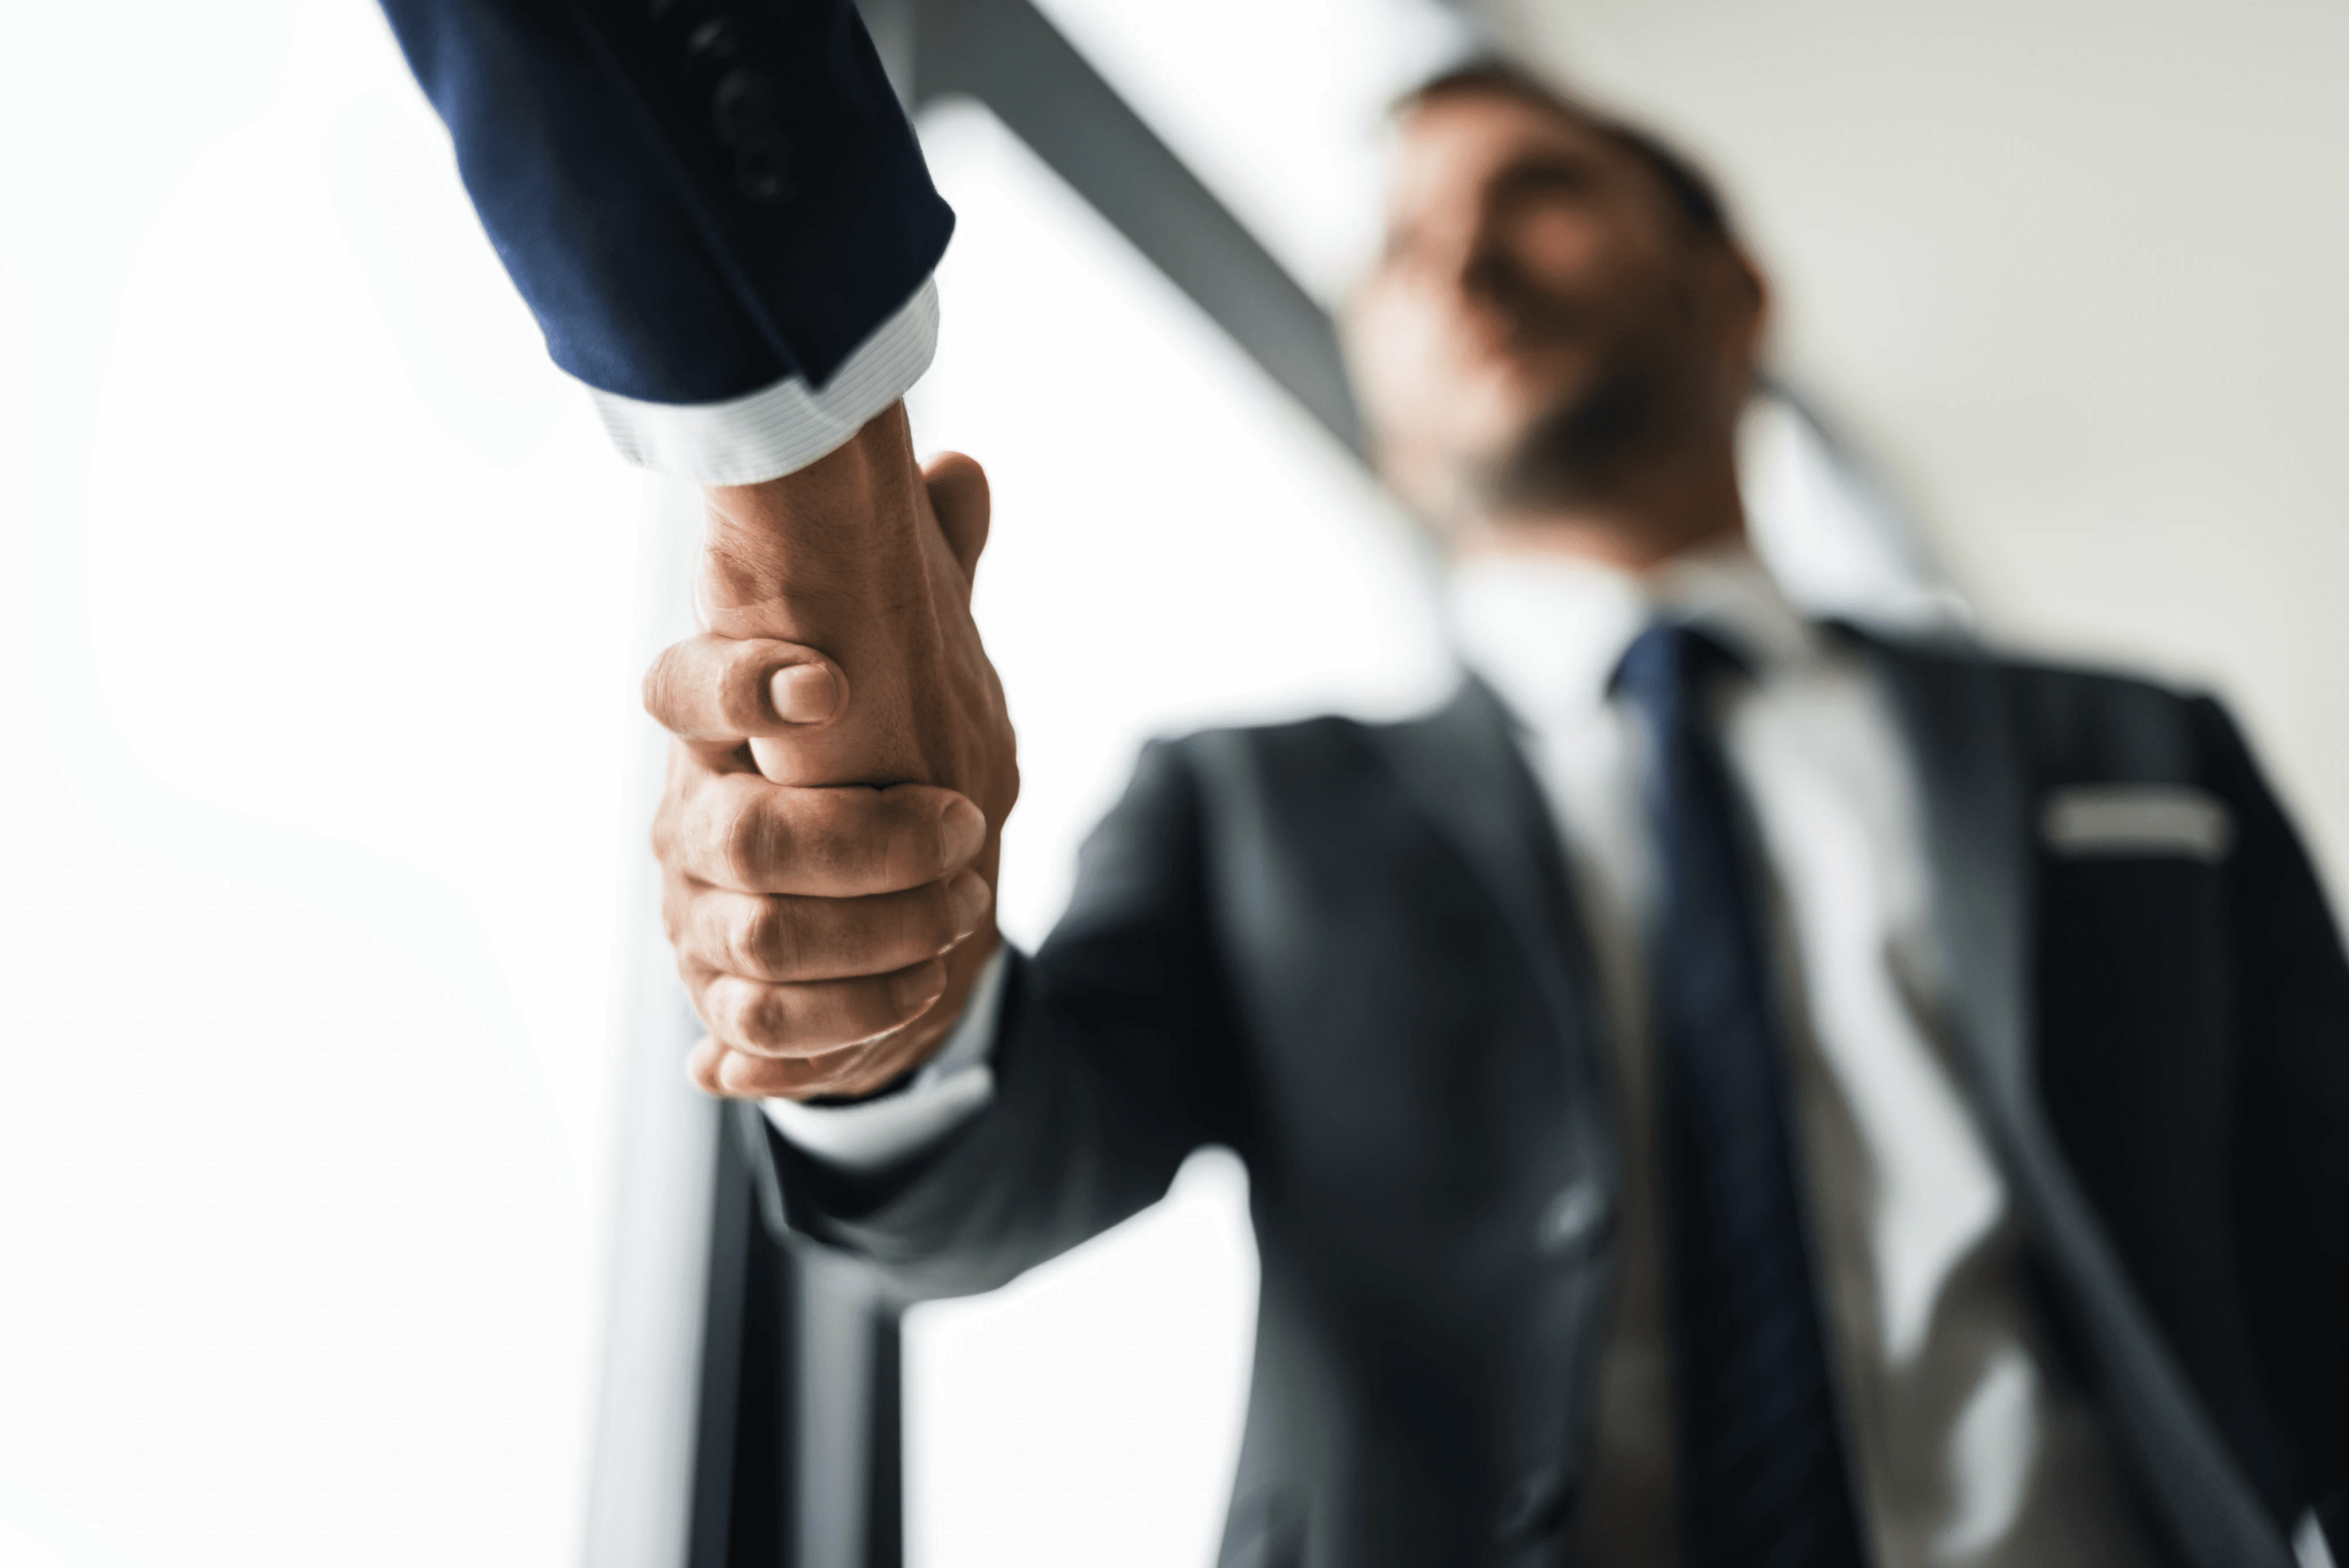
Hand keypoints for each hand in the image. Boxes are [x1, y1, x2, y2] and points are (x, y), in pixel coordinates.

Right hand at [645, 407, 1018, 1098]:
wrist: (842, 898)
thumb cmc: (870, 754)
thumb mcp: (907, 660)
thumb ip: (929, 571)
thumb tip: (963, 472)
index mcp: (716, 728)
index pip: (681, 687)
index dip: (741, 682)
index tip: (833, 681)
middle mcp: (688, 820)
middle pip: (743, 838)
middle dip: (872, 846)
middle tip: (970, 829)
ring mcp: (692, 915)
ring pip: (759, 943)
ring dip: (877, 943)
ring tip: (963, 918)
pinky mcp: (715, 1000)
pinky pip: (755, 1032)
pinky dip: (833, 1028)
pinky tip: (907, 999)